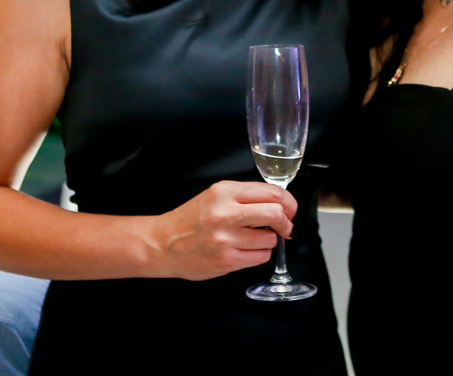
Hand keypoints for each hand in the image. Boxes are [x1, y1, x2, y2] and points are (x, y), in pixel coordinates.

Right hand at [155, 181, 296, 280]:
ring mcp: (226, 239)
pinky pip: (260, 257)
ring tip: (253, 239)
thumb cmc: (191, 219)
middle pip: (276, 213)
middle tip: (284, 226)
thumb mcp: (215, 196)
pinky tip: (245, 250)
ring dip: (268, 240)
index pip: (272, 193)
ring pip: (270, 239)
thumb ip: (245, 196)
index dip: (288, 202)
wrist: (163, 244)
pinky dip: (259, 254)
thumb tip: (280, 204)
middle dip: (286, 222)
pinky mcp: (226, 260)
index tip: (290, 209)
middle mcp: (226, 213)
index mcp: (225, 192)